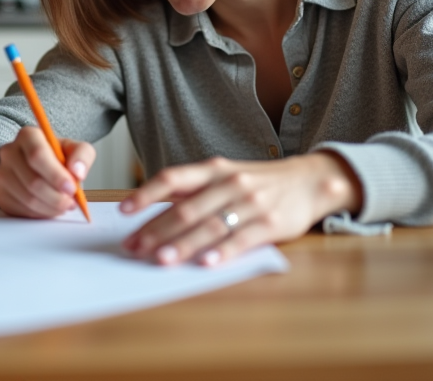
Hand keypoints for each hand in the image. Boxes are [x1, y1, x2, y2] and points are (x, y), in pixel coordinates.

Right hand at [0, 125, 94, 217]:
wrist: (31, 165)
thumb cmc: (55, 156)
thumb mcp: (72, 148)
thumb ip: (82, 155)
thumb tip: (78, 173)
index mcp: (28, 136)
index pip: (37, 154)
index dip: (56, 175)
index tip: (71, 188)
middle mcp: (9, 153)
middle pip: (33, 181)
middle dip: (56, 197)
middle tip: (71, 202)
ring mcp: (2, 175)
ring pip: (28, 199)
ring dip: (51, 207)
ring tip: (64, 204)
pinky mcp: (0, 195)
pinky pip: (22, 210)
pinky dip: (41, 213)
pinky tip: (50, 207)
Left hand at [120, 151, 362, 265]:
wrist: (309, 181)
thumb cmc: (258, 181)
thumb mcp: (225, 173)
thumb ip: (192, 187)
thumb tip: (151, 203)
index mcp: (214, 169)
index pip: (173, 178)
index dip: (146, 194)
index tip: (123, 211)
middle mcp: (230, 183)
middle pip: (187, 208)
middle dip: (157, 230)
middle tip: (134, 248)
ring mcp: (251, 203)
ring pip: (210, 226)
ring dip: (184, 244)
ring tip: (162, 259)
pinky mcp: (271, 224)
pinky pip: (242, 240)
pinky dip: (222, 252)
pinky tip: (204, 263)